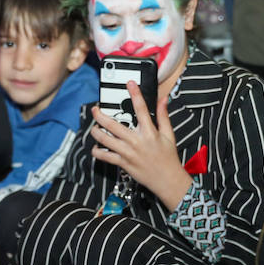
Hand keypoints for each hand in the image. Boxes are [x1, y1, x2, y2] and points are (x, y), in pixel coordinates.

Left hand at [90, 82, 191, 210]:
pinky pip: (105, 156)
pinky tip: (97, 147)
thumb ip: (163, 116)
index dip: (135, 93)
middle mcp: (136, 141)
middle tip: (96, 109)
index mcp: (149, 132)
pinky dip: (97, 151)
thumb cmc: (168, 158)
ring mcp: (127, 153)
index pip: (141, 108)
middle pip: (112, 124)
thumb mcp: (169, 135)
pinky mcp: (123, 163)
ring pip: (104, 140)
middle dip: (100, 114)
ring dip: (96, 131)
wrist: (167, 180)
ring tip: (94, 127)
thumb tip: (163, 100)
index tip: (129, 83)